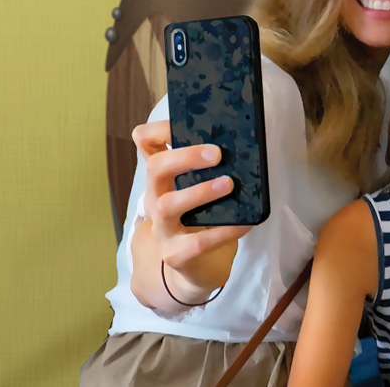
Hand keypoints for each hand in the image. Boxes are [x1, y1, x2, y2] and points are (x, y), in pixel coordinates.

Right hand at [134, 120, 252, 299]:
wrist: (196, 267)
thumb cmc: (202, 218)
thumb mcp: (200, 188)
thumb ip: (210, 168)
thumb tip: (243, 139)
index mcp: (162, 179)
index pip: (145, 145)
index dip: (157, 130)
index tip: (180, 122)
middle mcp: (156, 199)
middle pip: (155, 170)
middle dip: (184, 157)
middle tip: (216, 153)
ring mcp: (164, 229)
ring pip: (168, 206)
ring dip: (199, 192)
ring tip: (228, 184)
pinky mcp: (177, 254)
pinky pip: (198, 243)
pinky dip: (224, 231)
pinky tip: (245, 223)